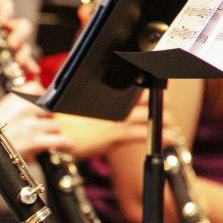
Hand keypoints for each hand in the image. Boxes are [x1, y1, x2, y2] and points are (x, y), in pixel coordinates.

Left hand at [0, 0, 38, 79]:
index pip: (6, 6)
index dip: (6, 10)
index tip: (2, 20)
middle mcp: (10, 30)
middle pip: (22, 26)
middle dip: (19, 34)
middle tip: (12, 44)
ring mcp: (17, 46)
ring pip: (26, 45)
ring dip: (24, 53)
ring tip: (19, 62)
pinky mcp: (20, 61)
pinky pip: (28, 63)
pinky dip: (30, 67)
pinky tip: (32, 71)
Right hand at [0, 91, 72, 158]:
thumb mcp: (2, 109)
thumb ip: (18, 103)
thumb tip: (35, 101)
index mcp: (16, 98)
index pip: (37, 88)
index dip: (41, 98)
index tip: (40, 106)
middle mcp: (25, 109)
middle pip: (50, 108)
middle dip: (48, 116)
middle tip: (43, 124)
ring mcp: (30, 125)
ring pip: (56, 125)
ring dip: (52, 131)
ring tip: (46, 137)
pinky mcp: (34, 142)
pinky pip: (60, 140)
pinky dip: (65, 143)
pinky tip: (66, 144)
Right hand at [57, 92, 179, 158]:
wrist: (52, 135)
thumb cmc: (58, 120)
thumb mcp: (72, 101)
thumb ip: (87, 97)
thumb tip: (91, 92)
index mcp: (104, 95)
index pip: (131, 85)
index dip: (146, 84)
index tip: (155, 85)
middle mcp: (112, 105)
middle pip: (145, 97)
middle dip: (159, 101)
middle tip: (166, 105)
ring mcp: (115, 120)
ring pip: (149, 116)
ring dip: (163, 119)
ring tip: (169, 122)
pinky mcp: (115, 137)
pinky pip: (143, 135)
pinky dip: (161, 136)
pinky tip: (170, 137)